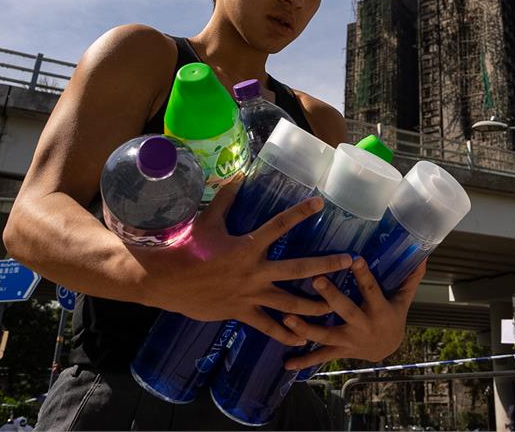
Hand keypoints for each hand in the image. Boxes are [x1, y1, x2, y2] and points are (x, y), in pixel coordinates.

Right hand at [133, 176, 352, 346]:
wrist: (166, 281)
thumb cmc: (187, 248)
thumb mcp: (208, 220)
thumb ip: (227, 199)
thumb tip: (239, 175)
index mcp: (248, 246)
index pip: (280, 225)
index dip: (300, 213)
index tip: (320, 204)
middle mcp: (255, 271)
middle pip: (298, 269)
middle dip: (325, 266)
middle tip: (348, 262)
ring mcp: (250, 294)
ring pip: (290, 303)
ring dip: (314, 305)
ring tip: (334, 306)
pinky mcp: (241, 312)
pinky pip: (267, 326)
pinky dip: (285, 333)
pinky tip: (301, 339)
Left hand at [280, 258, 426, 369]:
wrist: (388, 349)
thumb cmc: (393, 316)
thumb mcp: (403, 298)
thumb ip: (410, 277)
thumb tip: (423, 254)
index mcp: (379, 309)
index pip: (372, 289)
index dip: (364, 275)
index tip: (355, 259)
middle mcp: (363, 325)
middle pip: (346, 310)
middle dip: (331, 296)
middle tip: (315, 280)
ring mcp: (349, 340)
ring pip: (326, 335)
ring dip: (306, 329)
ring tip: (287, 318)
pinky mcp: (339, 351)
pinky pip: (320, 356)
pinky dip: (303, 360)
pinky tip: (286, 364)